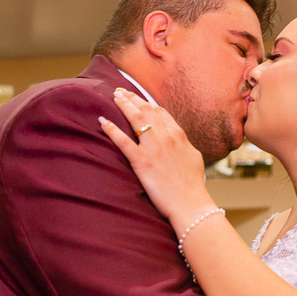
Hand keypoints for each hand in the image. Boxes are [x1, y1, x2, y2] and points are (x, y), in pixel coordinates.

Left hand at [98, 88, 213, 225]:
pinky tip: (103, 122)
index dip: (145, 102)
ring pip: (136, 119)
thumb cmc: (193, 185)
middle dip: (131, 98)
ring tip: (113, 97)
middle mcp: (166, 137)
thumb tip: (178, 138)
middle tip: (119, 92)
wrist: (191, 204)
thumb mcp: (193, 157)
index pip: (159, 111)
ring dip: (123, 105)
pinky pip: (124, 142)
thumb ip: (183, 144)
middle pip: (146, 110)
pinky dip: (112, 130)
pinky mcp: (143, 162)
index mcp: (179, 134)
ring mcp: (154, 148)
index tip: (135, 97)